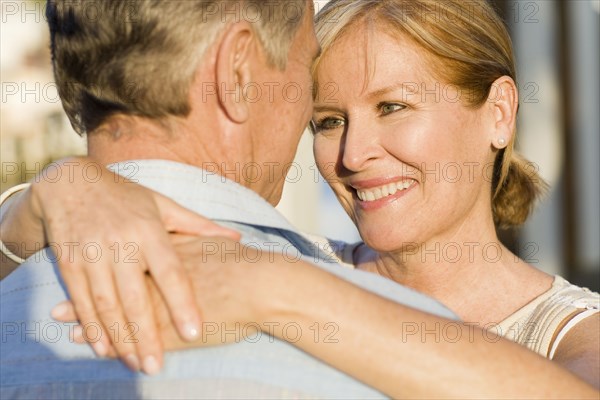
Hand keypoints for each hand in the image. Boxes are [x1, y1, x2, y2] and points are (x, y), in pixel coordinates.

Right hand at [35, 157, 239, 373]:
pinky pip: (81, 301)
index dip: (181, 304)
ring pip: (106, 304)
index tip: (193, 332)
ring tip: (135, 363)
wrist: (70, 183)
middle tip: (156, 366)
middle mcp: (120, 244)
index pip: (169, 272)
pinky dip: (91, 327)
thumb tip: (237, 237)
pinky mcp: (69, 263)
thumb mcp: (163, 205)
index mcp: (149, 230)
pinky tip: (103, 348)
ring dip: (120, 339)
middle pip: (135, 297)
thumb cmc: (126, 197)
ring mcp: (92, 254)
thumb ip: (199, 226)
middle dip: (146, 336)